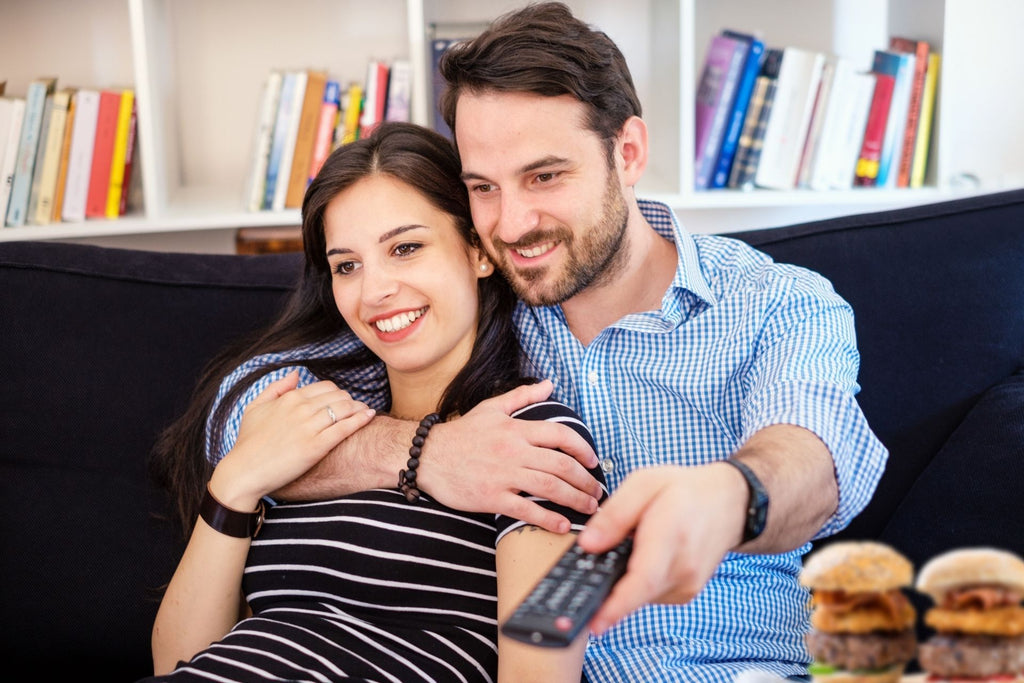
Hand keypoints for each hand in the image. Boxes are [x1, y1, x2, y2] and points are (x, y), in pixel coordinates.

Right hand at [210, 371, 374, 508]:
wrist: (244, 471)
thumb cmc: (248, 442)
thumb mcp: (255, 408)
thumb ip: (276, 388)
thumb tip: (295, 374)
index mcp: (289, 399)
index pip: (324, 387)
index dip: (336, 393)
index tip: (341, 400)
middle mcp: (301, 409)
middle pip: (338, 395)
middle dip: (349, 399)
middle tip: (356, 406)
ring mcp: (309, 427)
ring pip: (344, 408)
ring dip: (358, 407)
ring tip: (365, 410)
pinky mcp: (317, 446)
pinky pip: (345, 427)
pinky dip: (360, 419)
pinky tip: (369, 416)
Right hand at [423, 380, 602, 533]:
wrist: (427, 456)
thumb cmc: (461, 434)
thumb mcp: (491, 408)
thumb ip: (522, 396)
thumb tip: (549, 384)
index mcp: (516, 429)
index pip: (560, 435)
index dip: (582, 449)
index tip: (593, 461)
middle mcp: (513, 451)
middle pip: (561, 465)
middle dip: (585, 480)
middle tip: (597, 492)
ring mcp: (503, 475)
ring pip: (549, 487)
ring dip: (575, 499)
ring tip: (588, 508)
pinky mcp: (491, 497)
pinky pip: (526, 510)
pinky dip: (548, 518)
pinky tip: (563, 525)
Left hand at [575, 463, 746, 633]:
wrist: (727, 502)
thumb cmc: (684, 490)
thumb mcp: (644, 483)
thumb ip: (615, 514)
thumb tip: (588, 544)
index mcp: (671, 533)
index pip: (644, 579)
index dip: (618, 605)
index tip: (596, 624)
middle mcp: (684, 566)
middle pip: (637, 591)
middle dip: (607, 591)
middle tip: (587, 579)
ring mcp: (688, 584)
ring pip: (641, 594)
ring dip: (623, 581)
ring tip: (626, 549)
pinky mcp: (686, 593)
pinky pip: (650, 593)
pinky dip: (638, 581)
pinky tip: (641, 559)